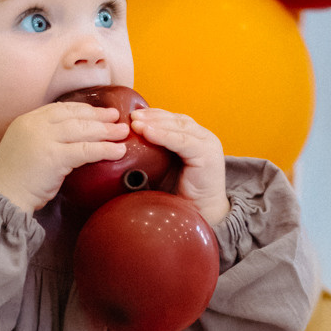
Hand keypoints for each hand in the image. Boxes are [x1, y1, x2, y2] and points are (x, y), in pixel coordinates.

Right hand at [0, 103, 128, 214]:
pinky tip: (118, 151)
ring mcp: (45, 139)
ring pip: (83, 130)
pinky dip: (104, 149)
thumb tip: (69, 140)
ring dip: (106, 131)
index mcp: (27, 121)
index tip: (97, 111)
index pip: (60, 108)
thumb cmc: (13, 179)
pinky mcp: (55, 157)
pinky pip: (86, 150)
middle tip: (116, 117)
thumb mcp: (25, 148)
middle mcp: (35, 125)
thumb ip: (43, 139)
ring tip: (123, 132)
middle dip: (98, 116)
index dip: (82, 109)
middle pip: (74, 116)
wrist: (0, 195)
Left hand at [129, 108, 229, 224]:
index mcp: (194, 138)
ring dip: (156, 123)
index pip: (173, 120)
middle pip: (175, 120)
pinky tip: (148, 133)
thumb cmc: (179, 195)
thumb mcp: (162, 168)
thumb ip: (152, 154)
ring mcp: (208, 145)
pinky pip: (183, 142)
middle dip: (152, 116)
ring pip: (178, 127)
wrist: (199, 215)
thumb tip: (122, 146)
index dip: (153, 115)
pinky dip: (164, 136)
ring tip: (136, 123)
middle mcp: (203, 138)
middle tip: (131, 117)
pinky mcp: (208, 156)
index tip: (133, 115)